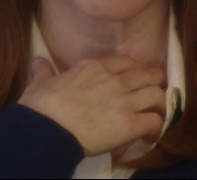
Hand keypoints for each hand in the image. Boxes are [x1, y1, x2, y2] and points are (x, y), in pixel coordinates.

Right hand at [17, 55, 165, 156]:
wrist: (45, 131)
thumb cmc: (40, 108)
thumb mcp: (39, 83)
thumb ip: (43, 71)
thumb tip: (38, 61)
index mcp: (93, 67)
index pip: (126, 62)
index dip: (134, 70)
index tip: (133, 80)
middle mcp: (113, 79)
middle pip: (148, 74)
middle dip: (154, 83)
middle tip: (151, 94)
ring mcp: (124, 101)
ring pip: (157, 95)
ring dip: (157, 105)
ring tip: (153, 114)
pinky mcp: (130, 124)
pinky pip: (154, 121)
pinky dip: (155, 128)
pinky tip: (148, 135)